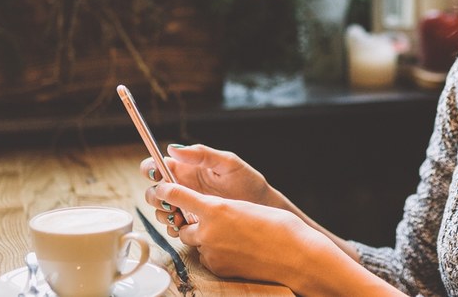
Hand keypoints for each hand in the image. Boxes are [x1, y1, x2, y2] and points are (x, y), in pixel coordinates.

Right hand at [141, 144, 275, 232]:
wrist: (262, 208)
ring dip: (164, 213)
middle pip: (153, 190)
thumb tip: (173, 149)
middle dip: (155, 195)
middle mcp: (183, 186)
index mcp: (187, 168)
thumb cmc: (248, 181)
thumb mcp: (227, 163)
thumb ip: (201, 154)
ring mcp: (186, 205)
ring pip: (160, 209)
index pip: (157, 165)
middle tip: (170, 200)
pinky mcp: (192, 223)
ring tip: (180, 214)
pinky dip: (174, 227)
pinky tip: (186, 225)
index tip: (156, 175)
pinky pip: (173, 226)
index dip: (150, 168)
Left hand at [153, 182, 337, 285]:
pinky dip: (214, 253)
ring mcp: (212, 252)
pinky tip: (235, 250)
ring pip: (195, 243)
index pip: (176, 196)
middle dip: (189, 223)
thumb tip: (207, 212)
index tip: (161, 188)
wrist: (295, 256)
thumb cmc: (278, 226)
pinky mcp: (218, 269)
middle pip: (181, 225)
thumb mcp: (245, 206)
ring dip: (203, 239)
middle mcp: (208, 231)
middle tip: (206, 220)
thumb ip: (220, 208)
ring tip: (228, 236)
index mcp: (216, 208)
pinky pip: (207, 258)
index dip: (166, 191)